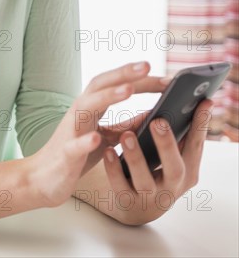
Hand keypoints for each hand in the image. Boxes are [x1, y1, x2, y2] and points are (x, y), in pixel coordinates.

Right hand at [28, 61, 168, 207]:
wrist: (44, 178)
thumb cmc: (78, 154)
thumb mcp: (108, 137)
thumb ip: (128, 125)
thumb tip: (157, 115)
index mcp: (92, 106)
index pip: (117, 84)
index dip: (141, 79)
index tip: (167, 79)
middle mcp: (80, 111)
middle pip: (101, 85)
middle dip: (123, 74)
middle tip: (147, 65)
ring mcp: (70, 130)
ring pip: (86, 106)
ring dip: (108, 96)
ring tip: (129, 90)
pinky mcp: (64, 153)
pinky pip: (73, 145)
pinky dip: (84, 140)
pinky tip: (96, 138)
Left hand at [100, 98, 213, 224]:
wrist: (137, 207)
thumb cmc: (158, 172)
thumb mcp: (174, 157)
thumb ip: (179, 135)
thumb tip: (192, 102)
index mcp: (187, 170)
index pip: (196, 146)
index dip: (200, 125)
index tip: (201, 102)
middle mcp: (172, 186)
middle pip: (174, 168)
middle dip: (166, 144)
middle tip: (157, 121)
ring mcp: (150, 197)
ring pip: (144, 180)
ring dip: (136, 157)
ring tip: (127, 135)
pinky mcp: (127, 201)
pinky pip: (120, 185)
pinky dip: (114, 168)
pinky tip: (108, 150)